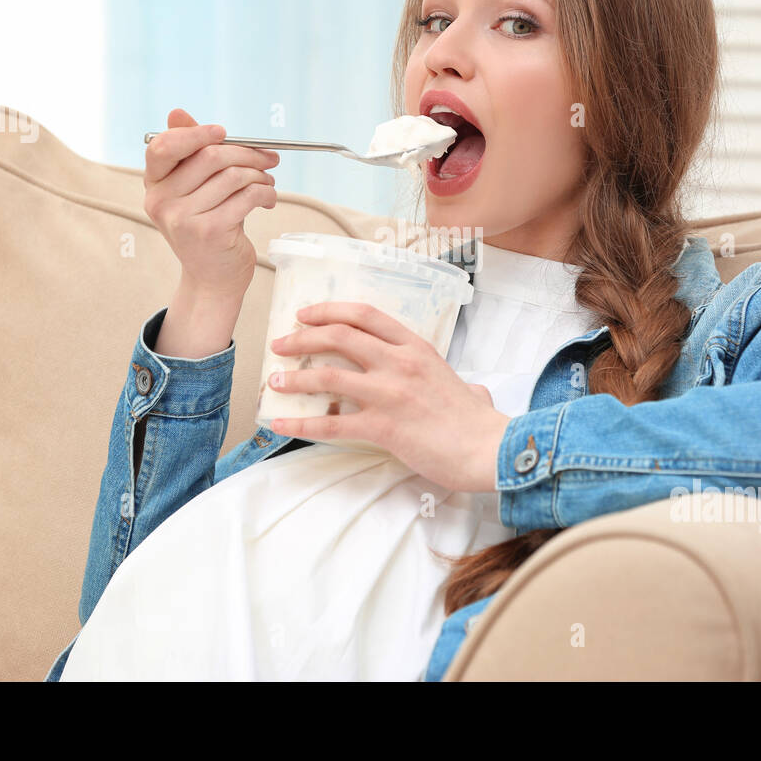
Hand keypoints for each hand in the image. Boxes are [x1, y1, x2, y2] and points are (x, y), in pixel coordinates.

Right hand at [143, 108, 279, 301]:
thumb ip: (189, 152)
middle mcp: (161, 201)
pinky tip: (268, 198)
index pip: (163, 147)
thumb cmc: (207, 226)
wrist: (212, 278)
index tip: (224, 133)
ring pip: (232, 176)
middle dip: (246, 153)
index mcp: (154, 185)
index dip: (195, 134)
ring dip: (260, 174)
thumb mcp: (194, 189)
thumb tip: (177, 112)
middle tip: (268, 158)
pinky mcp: (209, 232)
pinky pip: (246, 196)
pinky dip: (265, 193)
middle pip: (209, 157)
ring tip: (268, 181)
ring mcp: (183, 218)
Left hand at [266, 301, 510, 492]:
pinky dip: (301, 424)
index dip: (329, 311)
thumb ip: (456, 383)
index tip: (305, 315)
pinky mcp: (382, 427)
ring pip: (328, 374)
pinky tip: (280, 425)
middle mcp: (399, 362)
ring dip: (294, 377)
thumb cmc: (477, 422)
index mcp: (415, 347)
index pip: (365, 315)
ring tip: (273, 382)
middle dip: (302, 337)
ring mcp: (389, 393)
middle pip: (339, 336)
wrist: (487, 449)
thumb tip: (473, 391)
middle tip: (280, 344)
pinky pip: (331, 424)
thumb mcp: (464, 385)